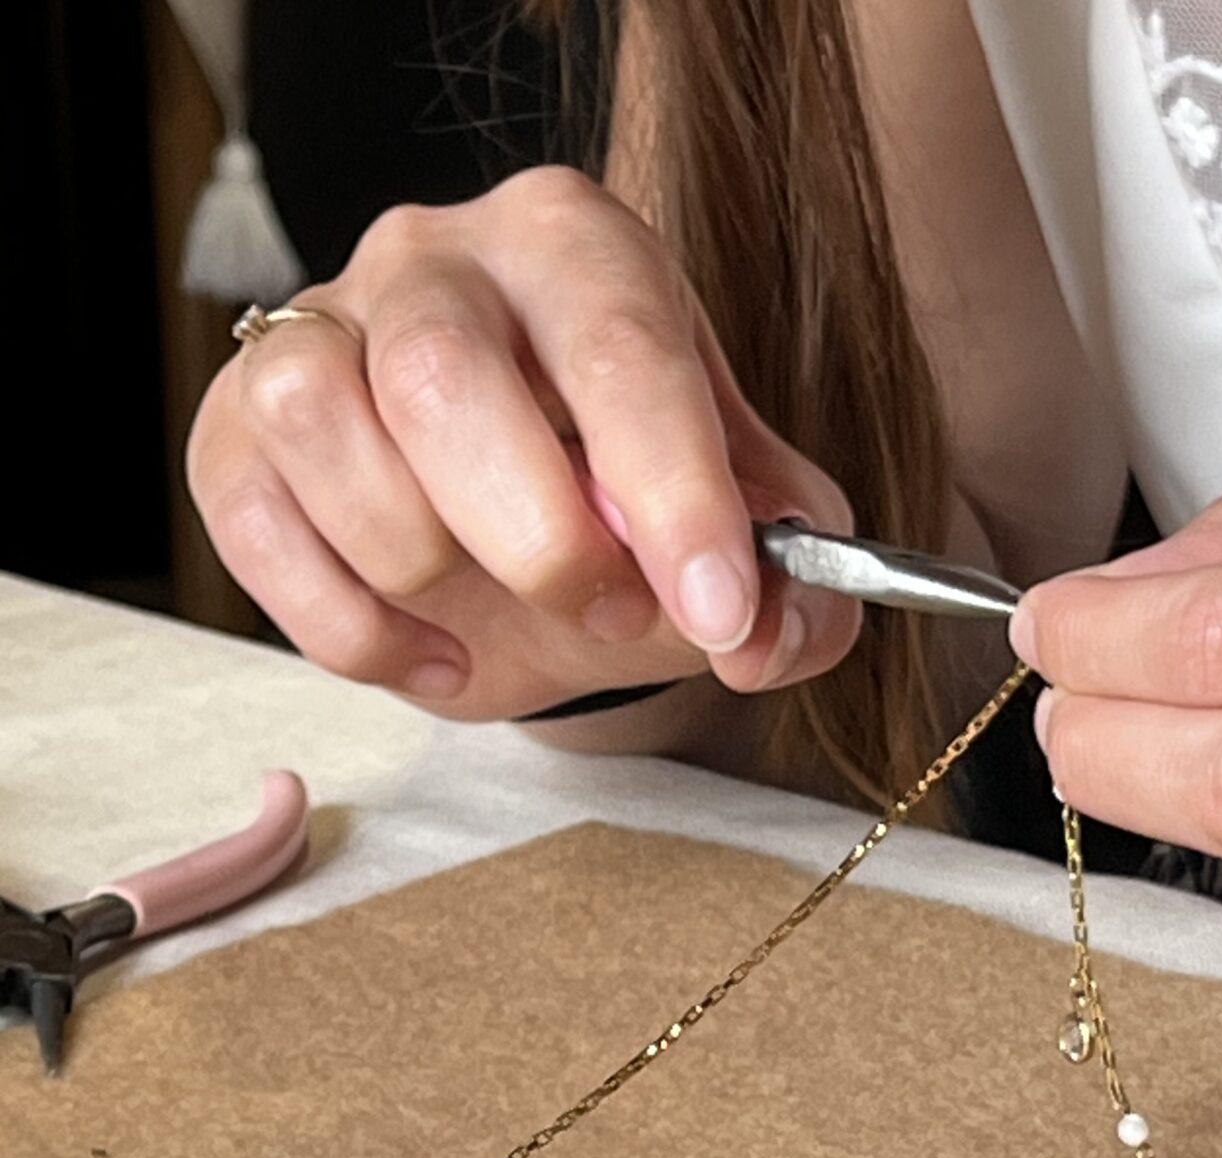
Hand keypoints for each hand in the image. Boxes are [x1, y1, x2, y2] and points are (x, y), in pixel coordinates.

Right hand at [187, 168, 860, 721]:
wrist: (514, 525)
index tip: (719, 604)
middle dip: (542, 539)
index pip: (621, 348)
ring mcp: (316, 334)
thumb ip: (789, 584)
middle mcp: (433, 260)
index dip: (674, 490)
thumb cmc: (621, 498)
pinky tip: (430, 650)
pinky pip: (260, 530)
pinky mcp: (235, 432)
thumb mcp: (734, 532)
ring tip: (499, 618)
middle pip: (446, 376)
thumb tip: (767, 633)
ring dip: (429, 570)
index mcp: (574, 246)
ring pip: (331, 431)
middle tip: (613, 613)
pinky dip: (354, 626)